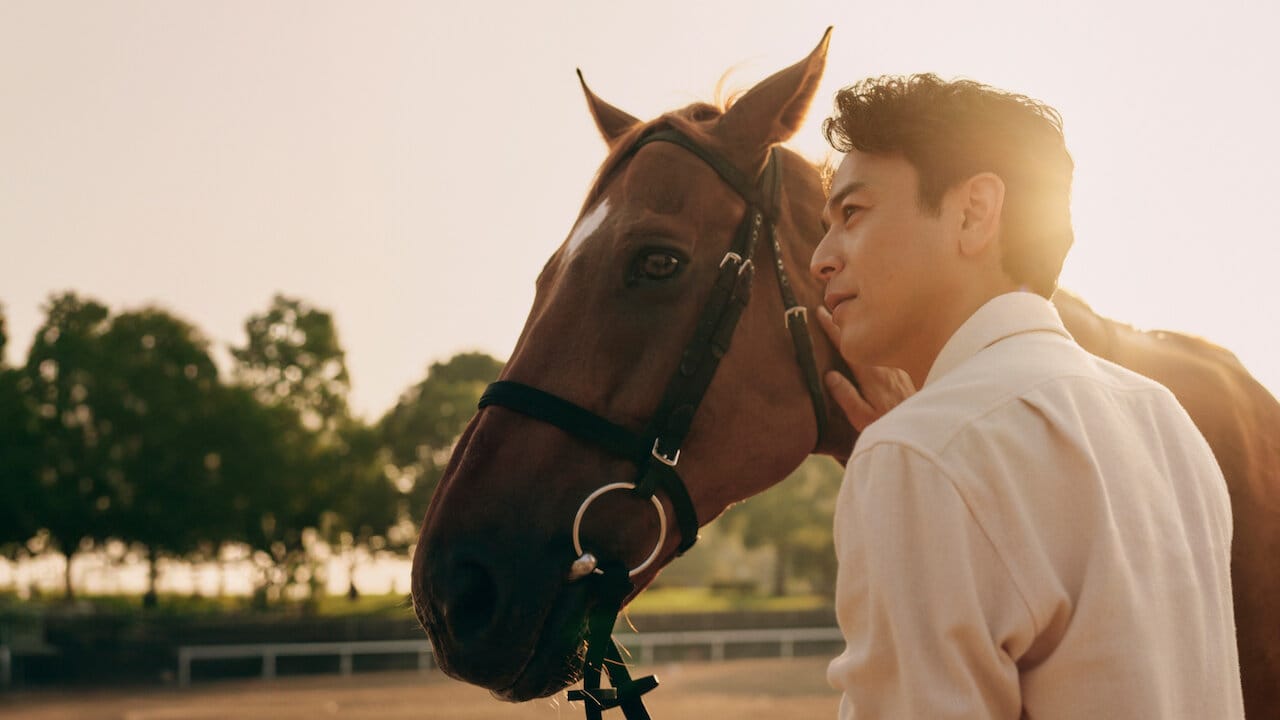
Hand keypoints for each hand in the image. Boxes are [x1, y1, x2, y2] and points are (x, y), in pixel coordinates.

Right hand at [817, 307, 915, 431]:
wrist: (926, 425)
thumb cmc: (890, 423)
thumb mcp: (862, 418)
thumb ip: (846, 396)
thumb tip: (829, 375)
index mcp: (871, 375)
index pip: (846, 346)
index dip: (831, 329)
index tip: (819, 313)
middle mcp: (884, 364)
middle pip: (860, 335)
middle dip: (841, 320)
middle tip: (826, 306)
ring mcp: (895, 364)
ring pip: (873, 337)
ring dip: (858, 326)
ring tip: (845, 314)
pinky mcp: (903, 368)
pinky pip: (884, 343)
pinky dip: (873, 334)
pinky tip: (869, 332)